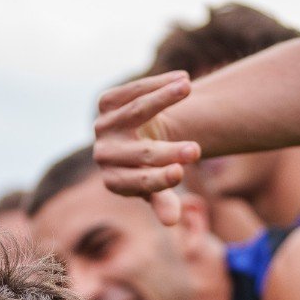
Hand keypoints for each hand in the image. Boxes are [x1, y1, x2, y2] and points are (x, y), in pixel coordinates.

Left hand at [92, 71, 200, 225]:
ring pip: (134, 111)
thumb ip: (164, 202)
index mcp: (114, 181)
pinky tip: (183, 77)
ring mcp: (102, 127)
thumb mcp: (160, 187)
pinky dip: (157, 83)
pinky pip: (131, 90)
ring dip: (162, 99)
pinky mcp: (105, 103)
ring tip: (188, 88)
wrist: (141, 137)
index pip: (137, 183)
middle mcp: (103, 155)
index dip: (158, 180)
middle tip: (196, 152)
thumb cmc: (154, 167)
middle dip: (169, 152)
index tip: (181, 173)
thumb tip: (172, 221)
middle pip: (139, 153)